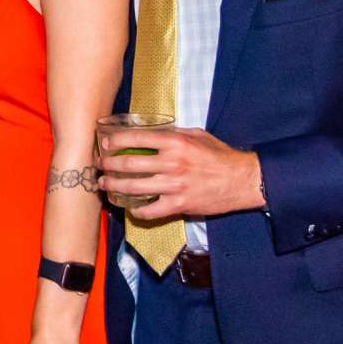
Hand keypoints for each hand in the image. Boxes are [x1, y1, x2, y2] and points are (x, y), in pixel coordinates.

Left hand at [96, 127, 262, 220]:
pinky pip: (150, 211)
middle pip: (129, 164)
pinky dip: (137, 210)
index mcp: (176, 142)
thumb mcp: (198, 136)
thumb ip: (174, 134)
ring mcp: (174, 186)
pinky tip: (130, 207)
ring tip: (104, 185)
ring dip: (114, 186)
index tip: (105, 143)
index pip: (137, 138)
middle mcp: (172, 163)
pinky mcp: (179, 205)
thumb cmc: (221, 156)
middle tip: (99, 165)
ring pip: (134, 187)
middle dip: (108, 164)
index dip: (116, 140)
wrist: (243, 181)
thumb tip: (151, 132)